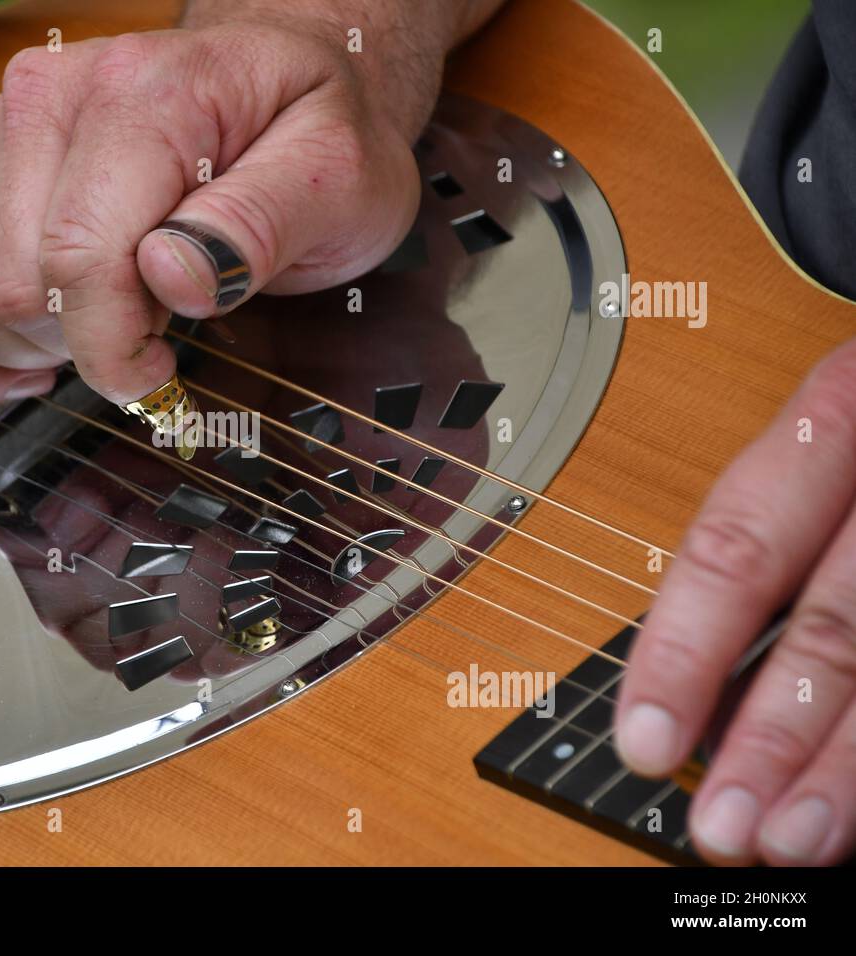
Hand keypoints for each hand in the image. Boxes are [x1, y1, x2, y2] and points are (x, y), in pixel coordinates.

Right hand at [0, 0, 502, 409]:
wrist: (272, 76)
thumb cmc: (307, 128)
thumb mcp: (335, 176)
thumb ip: (260, 225)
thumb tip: (172, 278)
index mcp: (141, 95)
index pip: (80, 257)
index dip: (112, 350)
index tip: (157, 374)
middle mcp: (48, 102)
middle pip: (9, 289)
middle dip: (80, 346)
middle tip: (150, 335)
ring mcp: (1, 137)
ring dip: (27, 350)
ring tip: (102, 330)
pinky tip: (27, 363)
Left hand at [616, 340, 855, 864]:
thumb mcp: (822, 459)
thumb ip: (769, 557)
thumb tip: (696, 697)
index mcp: (835, 419)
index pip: (737, 550)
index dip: (684, 655)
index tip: (643, 744)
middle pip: (832, 627)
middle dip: (772, 738)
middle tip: (723, 826)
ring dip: (846, 769)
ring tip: (793, 839)